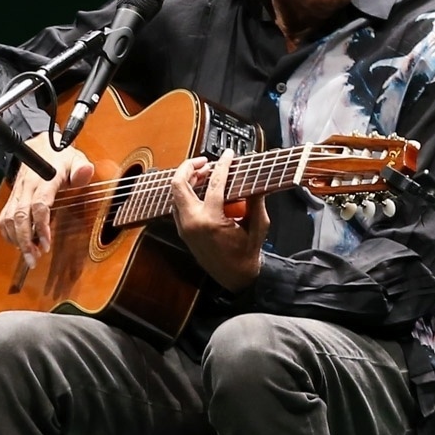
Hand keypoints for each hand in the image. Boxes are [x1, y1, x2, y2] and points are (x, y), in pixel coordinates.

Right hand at [0, 131, 93, 267]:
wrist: (39, 146)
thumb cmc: (59, 156)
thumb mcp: (75, 157)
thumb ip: (81, 167)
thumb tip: (85, 172)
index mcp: (43, 179)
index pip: (39, 205)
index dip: (41, 227)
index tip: (46, 244)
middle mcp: (26, 187)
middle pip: (20, 217)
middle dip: (25, 241)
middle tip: (34, 259)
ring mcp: (17, 193)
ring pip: (9, 219)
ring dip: (17, 240)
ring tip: (30, 255)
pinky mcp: (12, 198)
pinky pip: (4, 218)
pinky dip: (9, 234)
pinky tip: (19, 243)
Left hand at [170, 149, 268, 292]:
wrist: (235, 278)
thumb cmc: (246, 254)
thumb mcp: (258, 225)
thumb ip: (256, 200)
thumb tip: (256, 179)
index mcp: (211, 220)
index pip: (214, 183)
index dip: (223, 164)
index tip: (228, 155)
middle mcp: (192, 223)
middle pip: (179, 184)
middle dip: (189, 167)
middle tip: (205, 161)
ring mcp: (184, 228)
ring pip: (176, 195)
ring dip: (187, 180)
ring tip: (204, 173)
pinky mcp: (183, 232)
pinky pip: (178, 206)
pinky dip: (186, 194)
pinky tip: (200, 190)